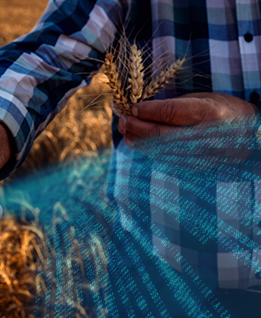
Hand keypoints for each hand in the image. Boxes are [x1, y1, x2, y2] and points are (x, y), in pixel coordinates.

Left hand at [118, 93, 259, 168]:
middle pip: (161, 134)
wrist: (249, 136)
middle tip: (122, 120)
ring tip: (125, 131)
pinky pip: (166, 158)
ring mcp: (201, 155)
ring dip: (138, 140)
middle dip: (136, 127)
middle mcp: (205, 137)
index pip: (170, 113)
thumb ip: (173, 105)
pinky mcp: (196, 166)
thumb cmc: (222, 110)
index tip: (132, 108)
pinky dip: (149, 150)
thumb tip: (140, 110)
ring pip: (160, 149)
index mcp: (208, 114)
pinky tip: (138, 142)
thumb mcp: (202, 99)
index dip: (147, 111)